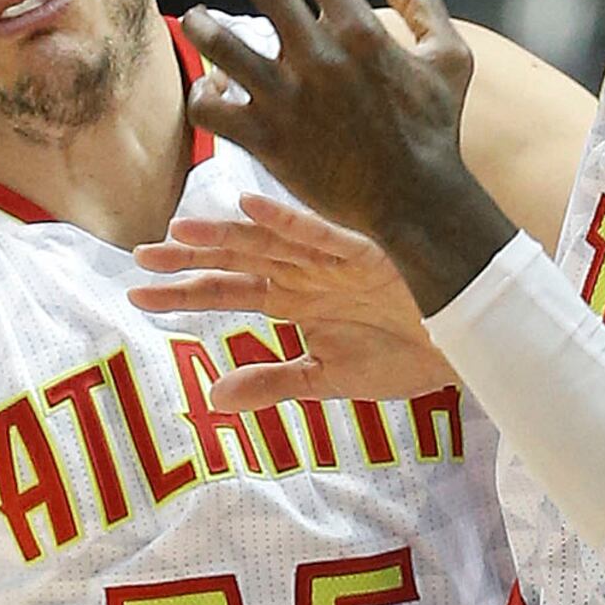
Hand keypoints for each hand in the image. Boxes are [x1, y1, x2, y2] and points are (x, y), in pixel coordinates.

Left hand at [128, 191, 458, 405]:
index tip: (136, 294)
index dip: (183, 293)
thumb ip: (272, 383)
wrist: (468, 348)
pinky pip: (321, 234)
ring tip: (180, 232)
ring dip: (225, 237)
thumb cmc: (405, 355)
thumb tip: (212, 397)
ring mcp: (334, 260)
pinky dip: (288, 221)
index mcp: (297, 300)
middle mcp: (307, 274)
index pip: (228, 292)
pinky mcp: (367, 253)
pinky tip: (252, 207)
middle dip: (189, 260)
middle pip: (237, 262)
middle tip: (140, 256)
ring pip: (268, 244)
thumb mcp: (328, 380)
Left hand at [179, 0, 503, 308]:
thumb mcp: (452, 59)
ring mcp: (289, 98)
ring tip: (194, 14)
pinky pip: (215, 110)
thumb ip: (425, 6)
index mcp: (359, 31)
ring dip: (204, 24)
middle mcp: (318, 56)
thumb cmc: (435, 129)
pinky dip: (206, 97)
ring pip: (225, 45)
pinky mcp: (268, 140)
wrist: (416, 201)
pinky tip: (211, 92)